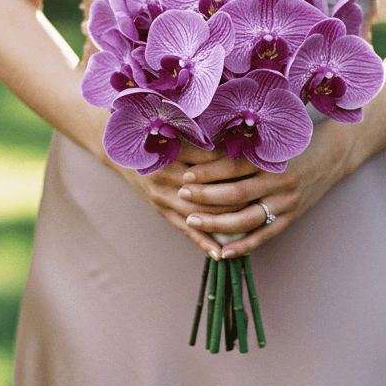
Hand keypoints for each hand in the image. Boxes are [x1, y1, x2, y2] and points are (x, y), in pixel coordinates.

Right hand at [110, 143, 259, 259]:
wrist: (122, 151)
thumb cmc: (155, 137)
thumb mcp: (176, 131)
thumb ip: (203, 138)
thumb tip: (240, 140)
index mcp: (174, 151)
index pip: (213, 162)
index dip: (237, 165)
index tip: (259, 168)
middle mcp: (167, 175)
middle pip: (210, 191)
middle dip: (238, 198)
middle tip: (263, 201)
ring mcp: (163, 195)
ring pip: (200, 215)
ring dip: (225, 224)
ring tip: (250, 229)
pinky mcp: (160, 210)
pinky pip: (185, 230)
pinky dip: (203, 242)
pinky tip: (220, 253)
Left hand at [176, 119, 357, 259]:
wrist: (335, 153)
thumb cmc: (297, 141)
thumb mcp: (273, 139)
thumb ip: (243, 146)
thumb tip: (203, 148)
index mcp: (272, 159)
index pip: (233, 167)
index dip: (207, 172)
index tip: (186, 174)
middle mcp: (279, 182)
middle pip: (235, 194)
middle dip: (205, 196)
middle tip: (182, 195)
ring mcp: (286, 203)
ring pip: (246, 219)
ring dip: (216, 223)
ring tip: (193, 221)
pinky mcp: (291, 217)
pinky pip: (264, 236)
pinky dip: (243, 246)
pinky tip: (223, 252)